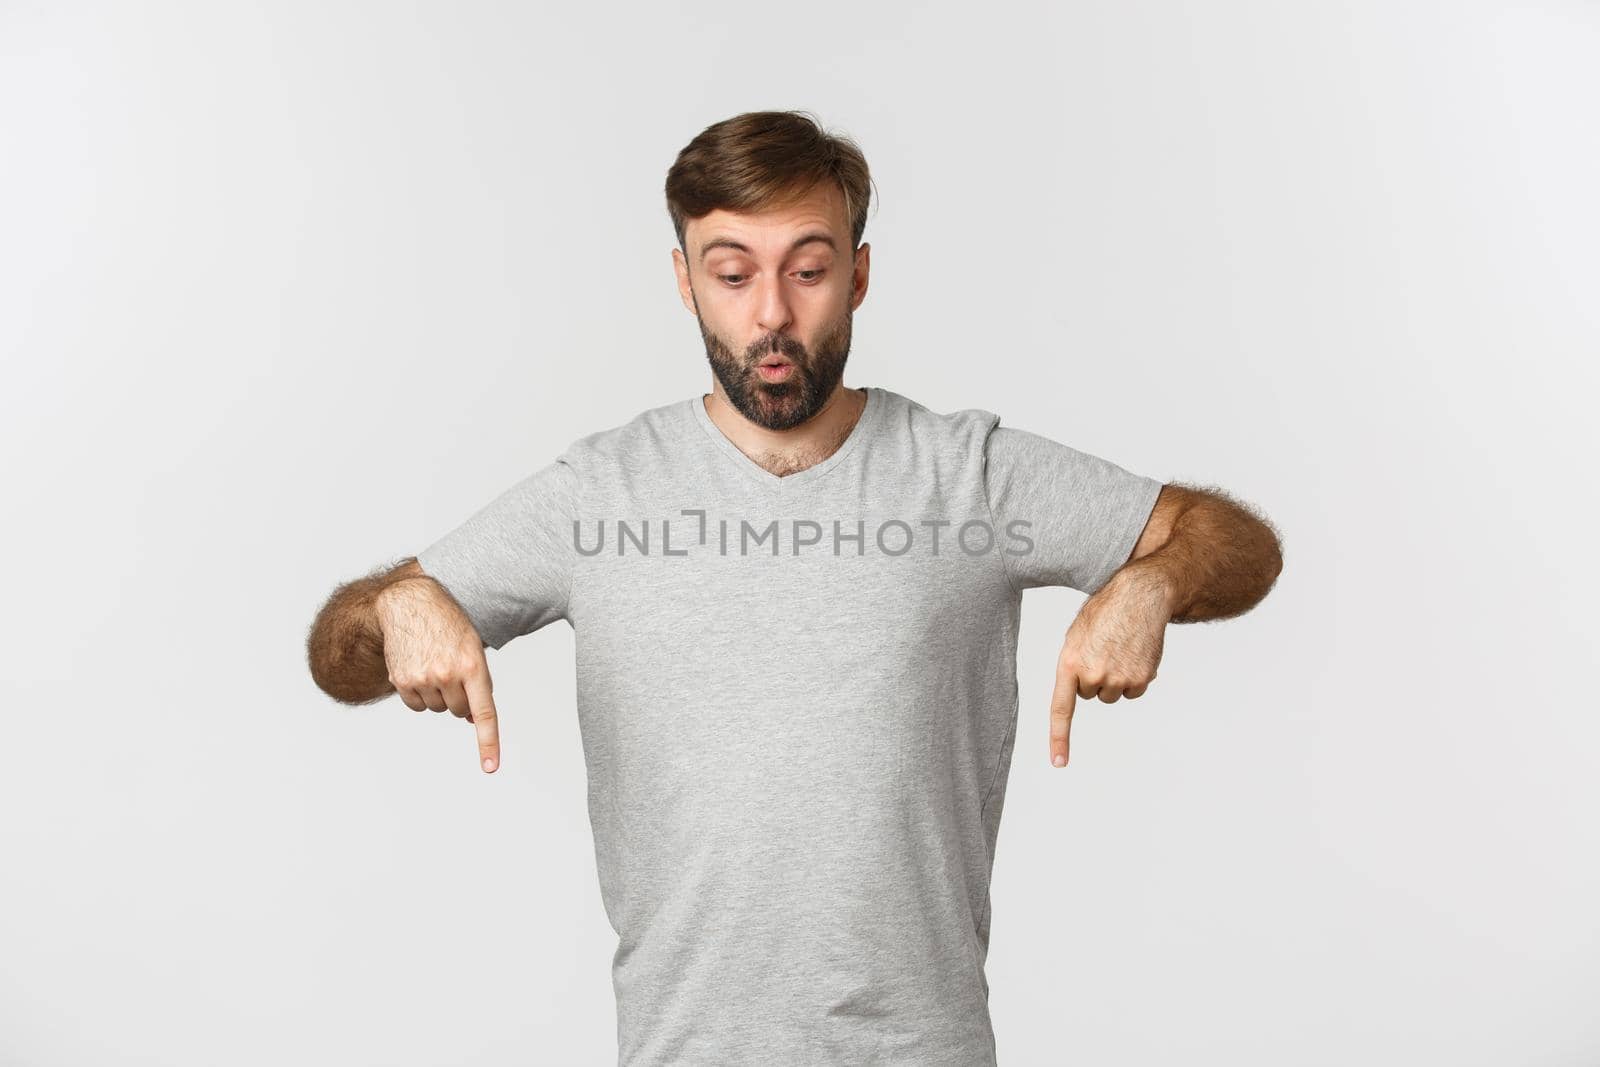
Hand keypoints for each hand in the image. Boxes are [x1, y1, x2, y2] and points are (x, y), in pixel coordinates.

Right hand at [375, 576, 501, 773]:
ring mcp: (422, 678)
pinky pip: (417, 706)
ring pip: (438, 709)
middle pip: (459, 712)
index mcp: (472, 665)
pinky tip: (419, 670)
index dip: (488, 742)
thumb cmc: (449, 624)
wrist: (411, 601)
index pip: (484, 712)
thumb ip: (478, 682)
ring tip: (435, 663)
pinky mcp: (401, 680)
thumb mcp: (473, 647)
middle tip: (453, 671)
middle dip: (460, 698)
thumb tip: (472, 720)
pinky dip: (420, 695)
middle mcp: (447, 674)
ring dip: (439, 695)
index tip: (490, 767)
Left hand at [1049, 568, 1170, 766]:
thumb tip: (1082, 690)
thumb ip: (1074, 665)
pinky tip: (1136, 652)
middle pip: (1091, 695)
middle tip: (1104, 649)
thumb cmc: (1105, 613)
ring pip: (1113, 694)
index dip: (1059, 738)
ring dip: (1116, 677)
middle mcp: (1093, 674)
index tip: (1059, 763)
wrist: (1140, 596)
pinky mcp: (1141, 678)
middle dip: (1095, 677)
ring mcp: (1119, 678)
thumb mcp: (1077, 636)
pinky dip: (1135, 677)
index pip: (1061, 708)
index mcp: (1070, 662)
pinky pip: (1133, 691)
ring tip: (1120, 648)